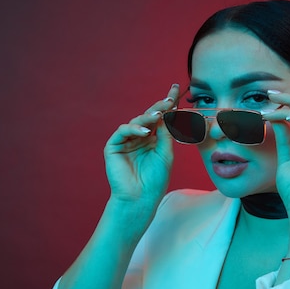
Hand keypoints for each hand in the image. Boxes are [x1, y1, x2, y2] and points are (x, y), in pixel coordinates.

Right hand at [104, 84, 179, 205]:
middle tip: (169, 99)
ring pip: (136, 122)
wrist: (140, 198)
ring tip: (159, 115)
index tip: (176, 90)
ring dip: (148, 117)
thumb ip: (165, 134)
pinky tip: (144, 132)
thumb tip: (166, 114)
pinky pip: (122, 132)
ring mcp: (125, 141)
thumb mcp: (165, 154)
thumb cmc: (155, 180)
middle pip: (149, 117)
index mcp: (152, 139)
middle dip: (159, 106)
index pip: (160, 119)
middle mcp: (138, 138)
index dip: (167, 105)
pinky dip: (133, 129)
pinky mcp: (113, 146)